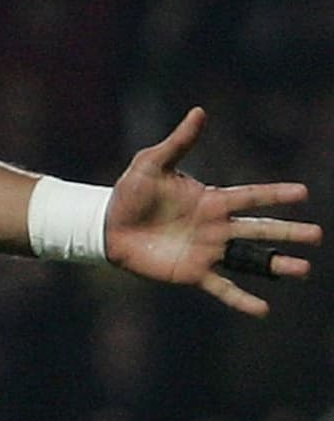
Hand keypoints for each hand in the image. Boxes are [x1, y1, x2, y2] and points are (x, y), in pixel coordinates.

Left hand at [104, 107, 319, 315]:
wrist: (107, 225)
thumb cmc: (130, 192)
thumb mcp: (151, 163)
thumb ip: (179, 142)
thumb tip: (199, 111)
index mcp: (212, 200)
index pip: (250, 197)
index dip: (275, 195)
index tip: (303, 193)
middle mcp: (216, 227)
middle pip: (259, 230)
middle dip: (288, 232)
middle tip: (317, 235)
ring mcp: (208, 252)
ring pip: (249, 260)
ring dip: (275, 265)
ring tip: (302, 269)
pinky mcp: (192, 273)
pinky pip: (222, 288)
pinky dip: (241, 299)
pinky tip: (263, 309)